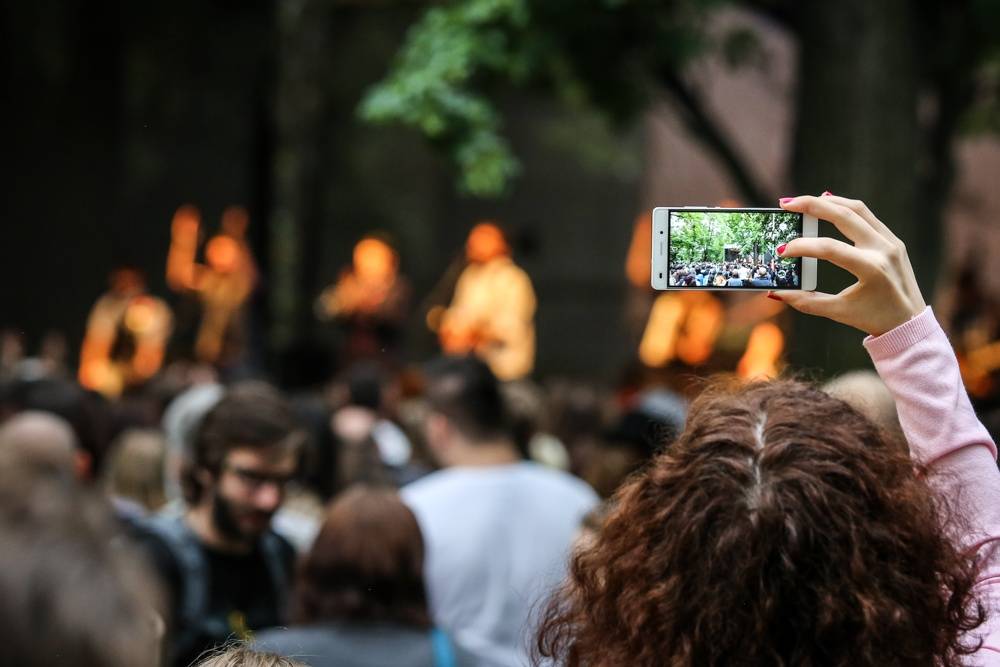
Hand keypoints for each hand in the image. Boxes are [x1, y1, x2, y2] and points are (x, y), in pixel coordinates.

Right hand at [773, 194, 925, 335]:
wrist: (910, 322)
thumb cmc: (874, 318)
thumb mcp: (838, 312)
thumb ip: (806, 301)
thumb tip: (776, 293)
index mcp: (871, 269)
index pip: (830, 248)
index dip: (802, 247)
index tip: (781, 251)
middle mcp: (883, 250)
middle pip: (844, 215)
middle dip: (812, 206)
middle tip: (786, 204)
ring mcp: (890, 242)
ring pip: (857, 209)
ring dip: (828, 201)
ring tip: (803, 202)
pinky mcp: (892, 240)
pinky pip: (867, 216)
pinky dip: (844, 208)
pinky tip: (828, 204)